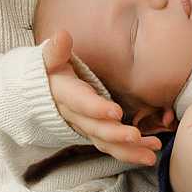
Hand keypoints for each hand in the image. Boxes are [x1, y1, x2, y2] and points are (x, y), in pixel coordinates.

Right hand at [42, 31, 160, 166]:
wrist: (40, 92)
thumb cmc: (50, 69)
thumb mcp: (49, 57)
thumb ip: (55, 50)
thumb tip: (62, 36)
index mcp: (64, 95)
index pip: (81, 103)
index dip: (96, 109)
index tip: (116, 112)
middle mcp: (74, 116)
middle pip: (95, 129)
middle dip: (116, 135)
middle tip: (137, 137)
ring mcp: (84, 127)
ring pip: (106, 143)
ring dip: (128, 151)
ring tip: (152, 155)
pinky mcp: (94, 133)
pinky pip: (112, 146)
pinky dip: (131, 152)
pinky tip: (150, 152)